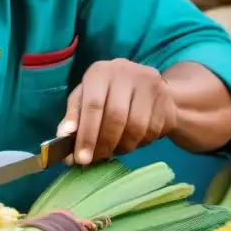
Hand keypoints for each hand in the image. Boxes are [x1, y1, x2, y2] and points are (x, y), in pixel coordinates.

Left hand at [57, 59, 177, 165]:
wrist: (147, 87)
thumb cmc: (108, 95)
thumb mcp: (85, 99)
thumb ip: (74, 117)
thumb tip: (64, 136)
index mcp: (100, 71)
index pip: (93, 105)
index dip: (86, 134)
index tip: (80, 158)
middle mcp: (125, 71)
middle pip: (115, 117)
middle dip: (104, 144)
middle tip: (96, 159)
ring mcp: (148, 84)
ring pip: (136, 126)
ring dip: (122, 146)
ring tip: (113, 150)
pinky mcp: (165, 99)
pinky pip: (152, 131)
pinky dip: (139, 143)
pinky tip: (131, 141)